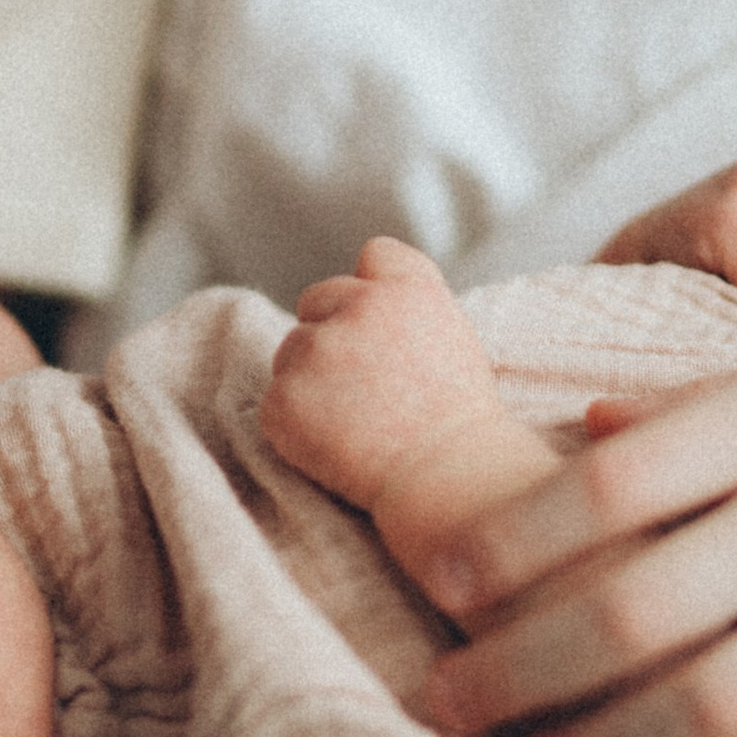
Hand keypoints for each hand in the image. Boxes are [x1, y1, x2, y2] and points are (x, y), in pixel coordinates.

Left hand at [262, 237, 502, 508]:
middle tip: (360, 387)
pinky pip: (276, 404)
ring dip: (310, 380)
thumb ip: (410, 311)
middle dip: (329, 333)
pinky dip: (295, 426)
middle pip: (318, 299)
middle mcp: (359, 308)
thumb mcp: (454, 343)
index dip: (370, 285)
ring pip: (291, 353)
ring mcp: (316, 352)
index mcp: (408, 291)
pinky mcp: (284, 398)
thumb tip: (369, 303)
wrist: (446, 482)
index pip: (375, 254)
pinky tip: (336, 449)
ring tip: (355, 425)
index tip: (373, 318)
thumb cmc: (460, 425)